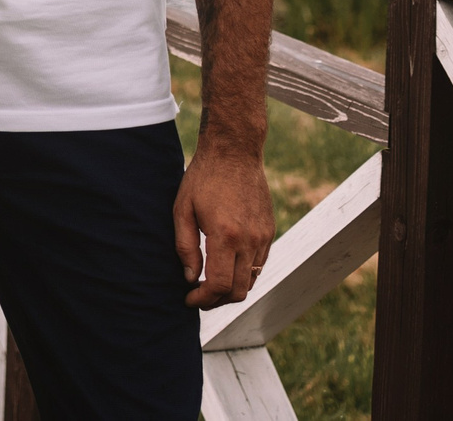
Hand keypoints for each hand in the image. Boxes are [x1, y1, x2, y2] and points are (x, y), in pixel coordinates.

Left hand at [174, 147, 275, 308]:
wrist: (235, 151)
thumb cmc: (203, 178)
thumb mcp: (182, 209)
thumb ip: (185, 247)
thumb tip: (190, 279)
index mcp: (226, 236)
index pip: (219, 286)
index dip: (203, 299)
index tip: (189, 299)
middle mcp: (250, 240)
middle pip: (238, 291)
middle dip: (217, 300)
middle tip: (198, 295)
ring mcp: (263, 236)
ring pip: (251, 280)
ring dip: (231, 288)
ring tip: (210, 282)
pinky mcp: (269, 231)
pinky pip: (259, 264)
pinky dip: (243, 272)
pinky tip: (226, 264)